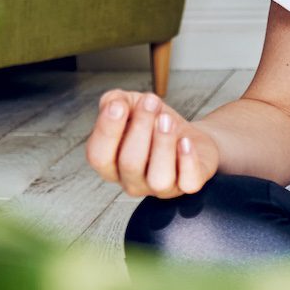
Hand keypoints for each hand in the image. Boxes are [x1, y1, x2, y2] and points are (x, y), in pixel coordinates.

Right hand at [85, 88, 218, 198]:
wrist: (191, 137)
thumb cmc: (155, 123)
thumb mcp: (131, 105)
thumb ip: (114, 101)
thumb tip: (113, 103)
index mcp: (111, 164)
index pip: (98, 157)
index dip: (107, 131)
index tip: (119, 105)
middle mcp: (132, 181)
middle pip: (129, 164)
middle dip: (141, 128)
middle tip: (151, 102)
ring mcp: (160, 188)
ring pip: (159, 179)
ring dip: (162, 144)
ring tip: (167, 120)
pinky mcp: (187, 186)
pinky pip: (188, 183)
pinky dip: (188, 160)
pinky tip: (185, 140)